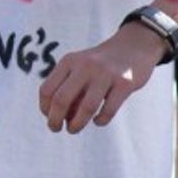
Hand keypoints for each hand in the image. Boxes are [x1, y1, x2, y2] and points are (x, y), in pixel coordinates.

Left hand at [39, 21, 160, 132]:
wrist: (133, 47)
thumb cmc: (100, 65)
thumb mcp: (79, 68)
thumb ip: (69, 88)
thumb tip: (59, 118)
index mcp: (69, 61)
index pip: (47, 89)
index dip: (44, 108)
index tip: (48, 116)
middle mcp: (84, 66)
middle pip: (61, 99)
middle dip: (55, 119)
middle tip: (56, 129)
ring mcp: (105, 74)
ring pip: (85, 107)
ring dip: (76, 124)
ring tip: (73, 129)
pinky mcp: (125, 83)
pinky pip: (108, 110)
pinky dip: (100, 120)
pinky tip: (97, 121)